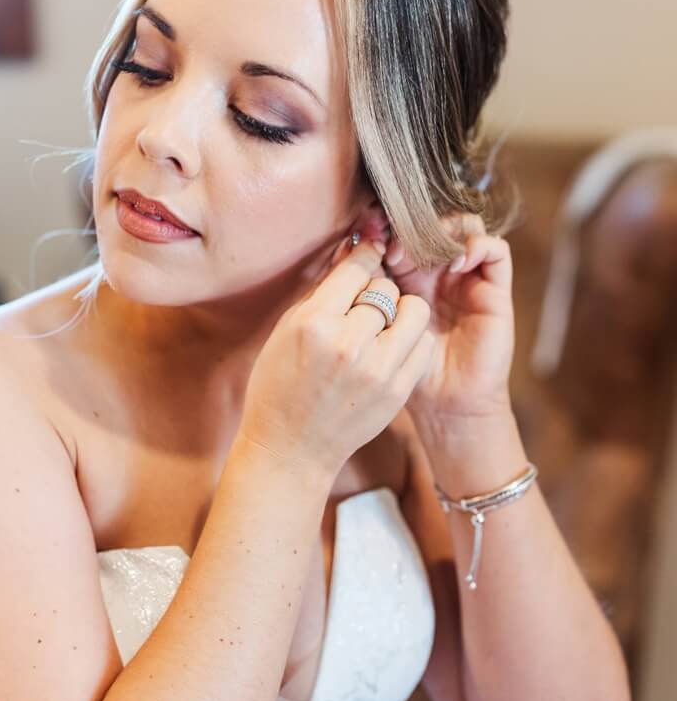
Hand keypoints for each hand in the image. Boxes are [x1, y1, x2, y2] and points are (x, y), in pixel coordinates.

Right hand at [239, 232, 437, 481]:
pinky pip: (421, 344)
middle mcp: (349, 345)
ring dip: (402, 310)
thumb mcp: (286, 332)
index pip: (355, 270)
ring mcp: (378, 370)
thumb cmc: (279, 385)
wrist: (291, 447)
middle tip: (365, 299)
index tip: (368, 253)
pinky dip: (410, 338)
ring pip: (414, 311)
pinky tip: (391, 346)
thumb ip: (320, 294)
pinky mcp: (398, 389)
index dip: (364, 255)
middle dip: (377, 288)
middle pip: (386, 288)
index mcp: (313, 325)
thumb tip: (351, 253)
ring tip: (383, 323)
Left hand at [374, 210, 516, 423]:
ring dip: (446, 229)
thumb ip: (364, 285)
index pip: (403, 229)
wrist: (442, 402)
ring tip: (425, 250)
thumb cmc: (401, 366)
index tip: (369, 231)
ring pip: (465, 228)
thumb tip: (343, 245)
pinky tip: (457, 263)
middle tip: (394, 241)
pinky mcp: (496, 290)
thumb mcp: (375, 320)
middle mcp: (439, 272)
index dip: (387, 224)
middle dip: (413, 224)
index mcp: (408, 274)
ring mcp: (468, 278)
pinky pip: (496, 251)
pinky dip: (478, 245)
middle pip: (432, 222)